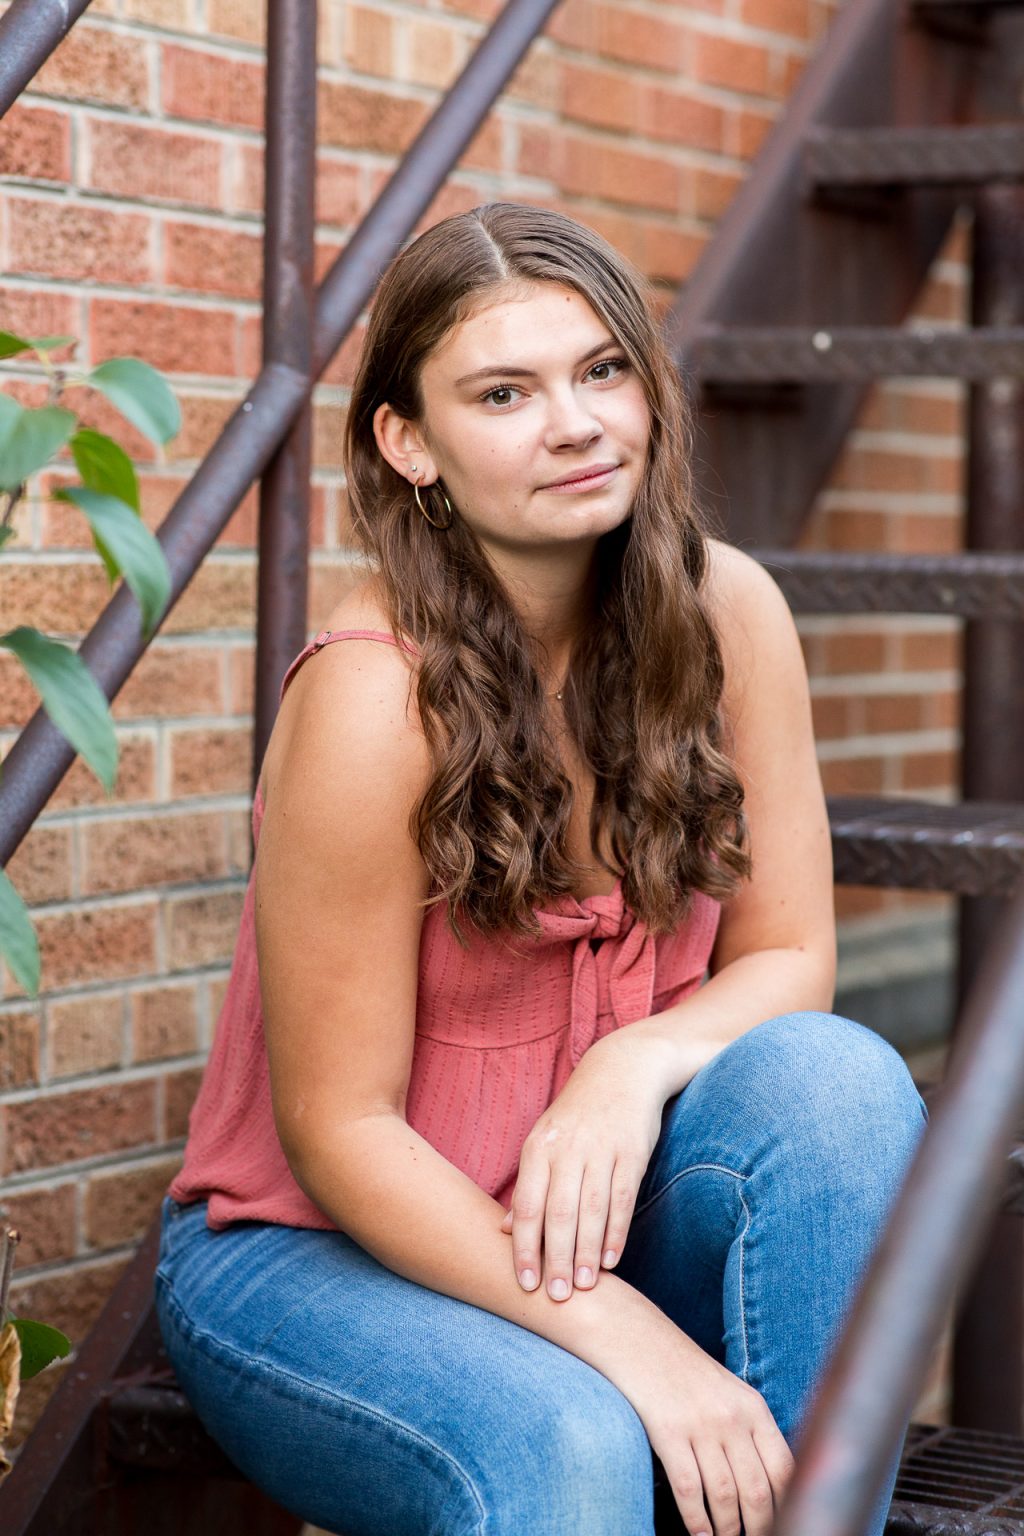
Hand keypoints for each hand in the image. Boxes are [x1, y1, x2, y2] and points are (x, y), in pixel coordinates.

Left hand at [499, 1030, 673, 1300]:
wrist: (621, 1069)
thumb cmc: (577, 1115)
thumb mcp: (545, 1141)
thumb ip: (527, 1185)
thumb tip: (505, 1230)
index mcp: (539, 1148)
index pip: (528, 1206)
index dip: (525, 1248)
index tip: (524, 1284)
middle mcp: (567, 1149)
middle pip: (558, 1213)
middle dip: (554, 1259)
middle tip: (554, 1298)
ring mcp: (601, 1150)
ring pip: (590, 1210)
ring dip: (585, 1252)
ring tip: (582, 1287)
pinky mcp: (632, 1151)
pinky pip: (622, 1197)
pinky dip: (616, 1231)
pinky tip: (611, 1259)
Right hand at [627, 1322, 794, 1535]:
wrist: (636, 1337)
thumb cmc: (683, 1371)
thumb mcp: (728, 1392)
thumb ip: (750, 1431)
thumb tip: (769, 1486)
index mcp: (754, 1407)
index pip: (785, 1469)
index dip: (788, 1506)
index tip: (784, 1524)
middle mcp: (732, 1416)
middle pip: (757, 1491)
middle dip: (759, 1528)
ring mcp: (699, 1424)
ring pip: (724, 1496)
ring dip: (727, 1529)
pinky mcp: (667, 1432)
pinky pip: (688, 1489)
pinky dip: (696, 1520)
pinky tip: (698, 1533)